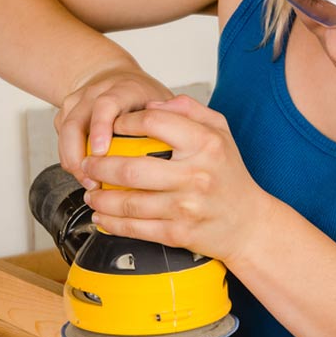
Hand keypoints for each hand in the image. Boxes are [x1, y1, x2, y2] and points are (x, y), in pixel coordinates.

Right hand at [55, 67, 172, 187]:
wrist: (111, 75)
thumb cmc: (140, 94)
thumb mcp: (161, 99)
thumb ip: (173, 117)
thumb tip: (177, 142)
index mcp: (122, 88)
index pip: (106, 105)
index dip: (100, 129)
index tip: (100, 152)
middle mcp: (95, 93)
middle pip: (76, 122)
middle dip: (79, 154)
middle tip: (92, 180)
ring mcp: (77, 102)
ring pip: (65, 131)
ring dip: (72, 160)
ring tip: (89, 183)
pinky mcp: (65, 114)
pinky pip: (61, 139)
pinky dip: (69, 158)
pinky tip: (84, 174)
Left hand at [81, 95, 273, 262]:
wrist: (248, 224)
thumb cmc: (229, 175)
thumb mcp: (220, 131)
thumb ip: (189, 109)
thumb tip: (153, 103)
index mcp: (205, 144)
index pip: (153, 123)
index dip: (123, 123)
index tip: (111, 127)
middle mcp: (195, 175)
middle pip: (130, 169)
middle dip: (98, 167)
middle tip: (87, 164)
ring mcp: (185, 207)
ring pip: (127, 202)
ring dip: (100, 198)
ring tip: (90, 191)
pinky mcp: (178, 233)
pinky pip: (135, 228)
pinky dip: (111, 224)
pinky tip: (101, 217)